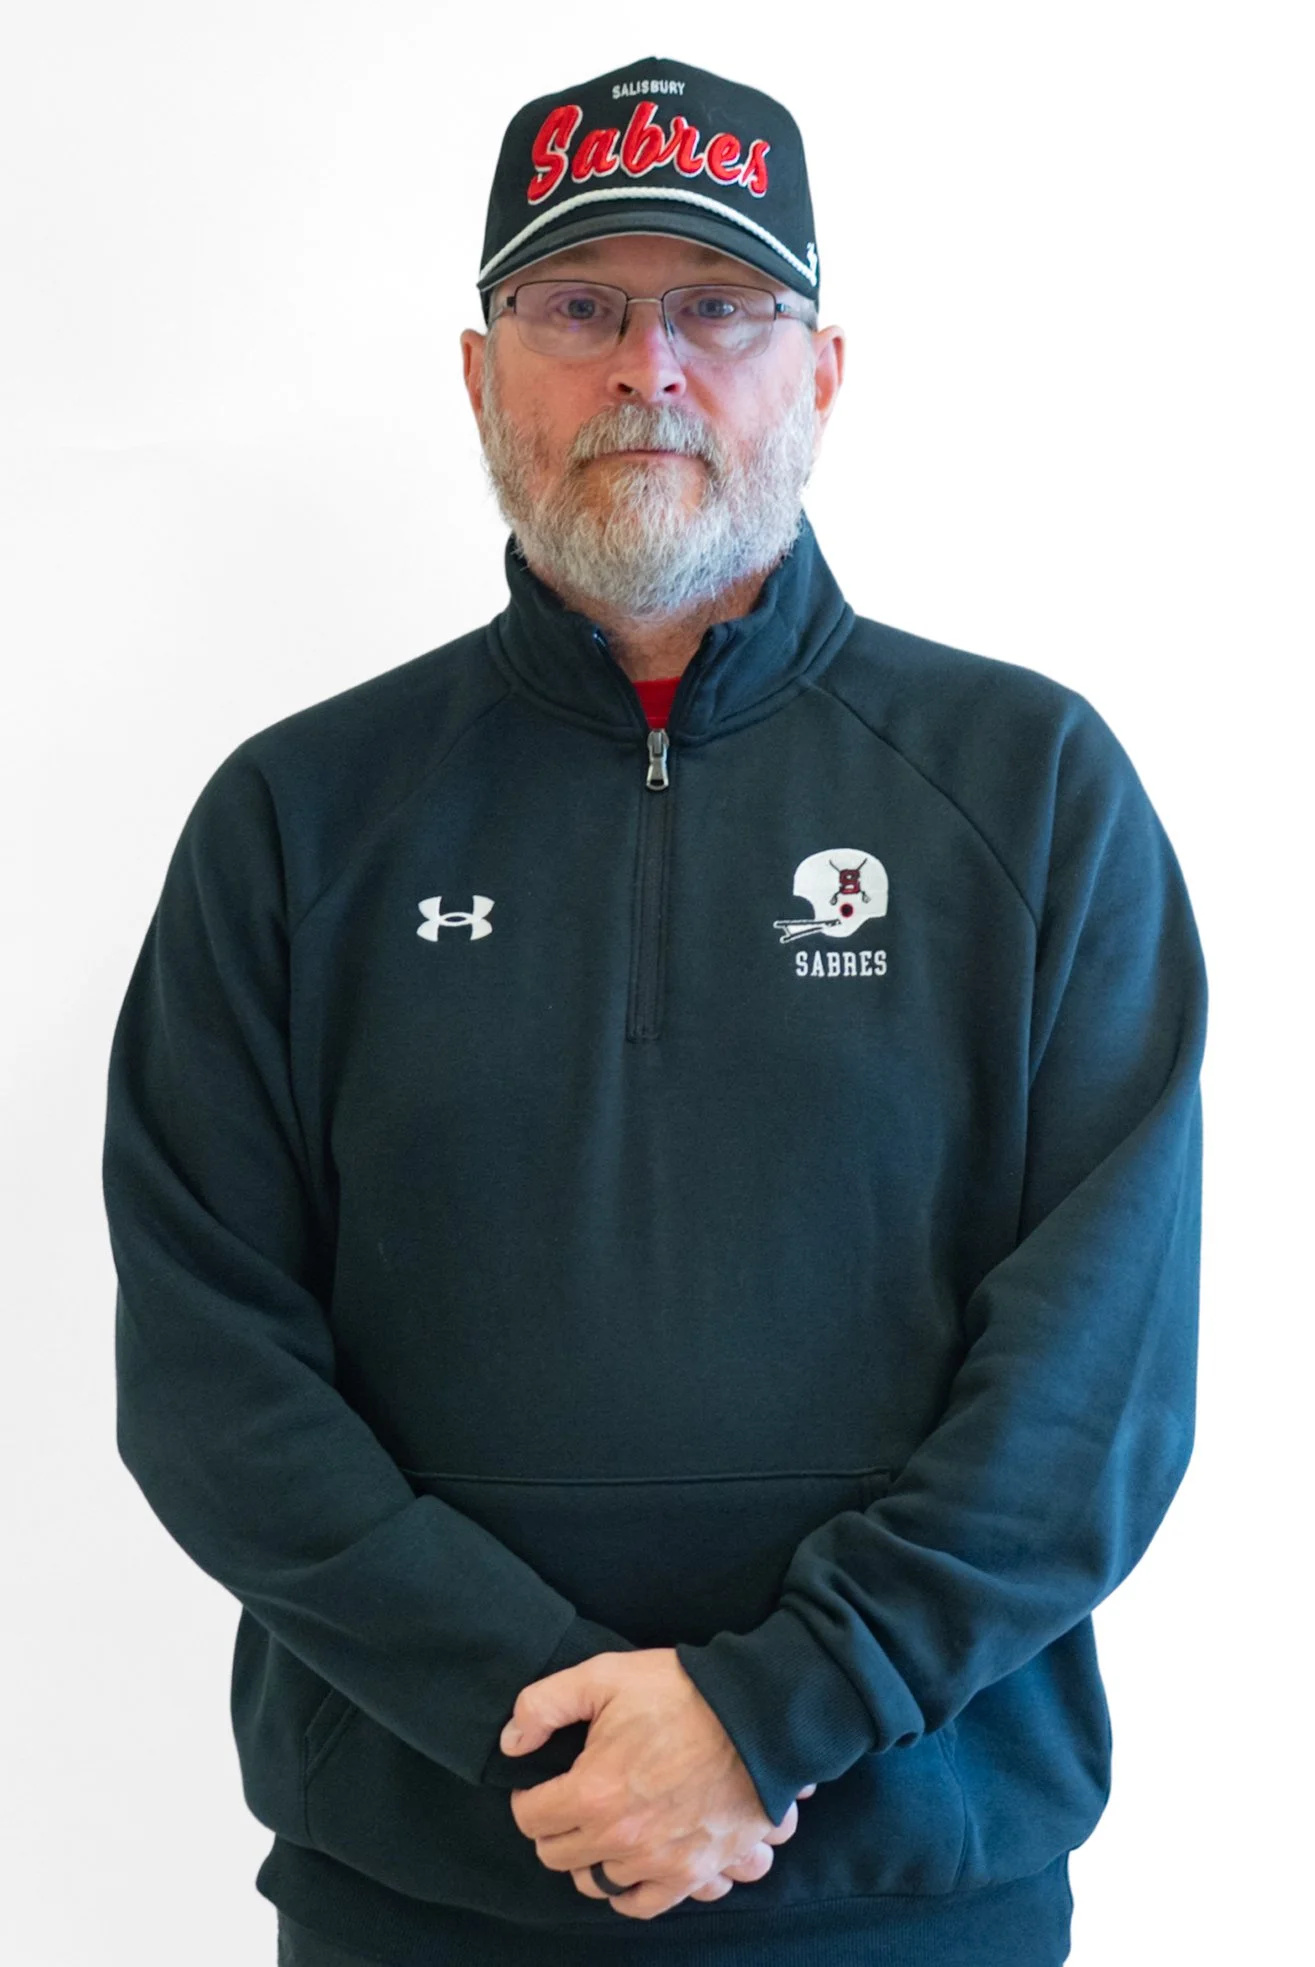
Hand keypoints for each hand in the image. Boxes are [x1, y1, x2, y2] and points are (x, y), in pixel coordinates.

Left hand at [500, 1647, 813, 1919]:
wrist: (757, 1715)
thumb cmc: (681, 1692)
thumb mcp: (604, 1676)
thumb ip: (544, 1705)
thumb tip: (511, 1743)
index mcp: (592, 1793)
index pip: (531, 1819)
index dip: (528, 1797)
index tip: (540, 1784)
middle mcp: (621, 1838)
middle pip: (558, 1856)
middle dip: (554, 1829)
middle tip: (568, 1802)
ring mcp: (659, 1861)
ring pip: (597, 1883)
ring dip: (590, 1858)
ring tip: (600, 1828)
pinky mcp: (696, 1871)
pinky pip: (646, 1905)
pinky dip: (630, 1892)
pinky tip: (630, 1866)